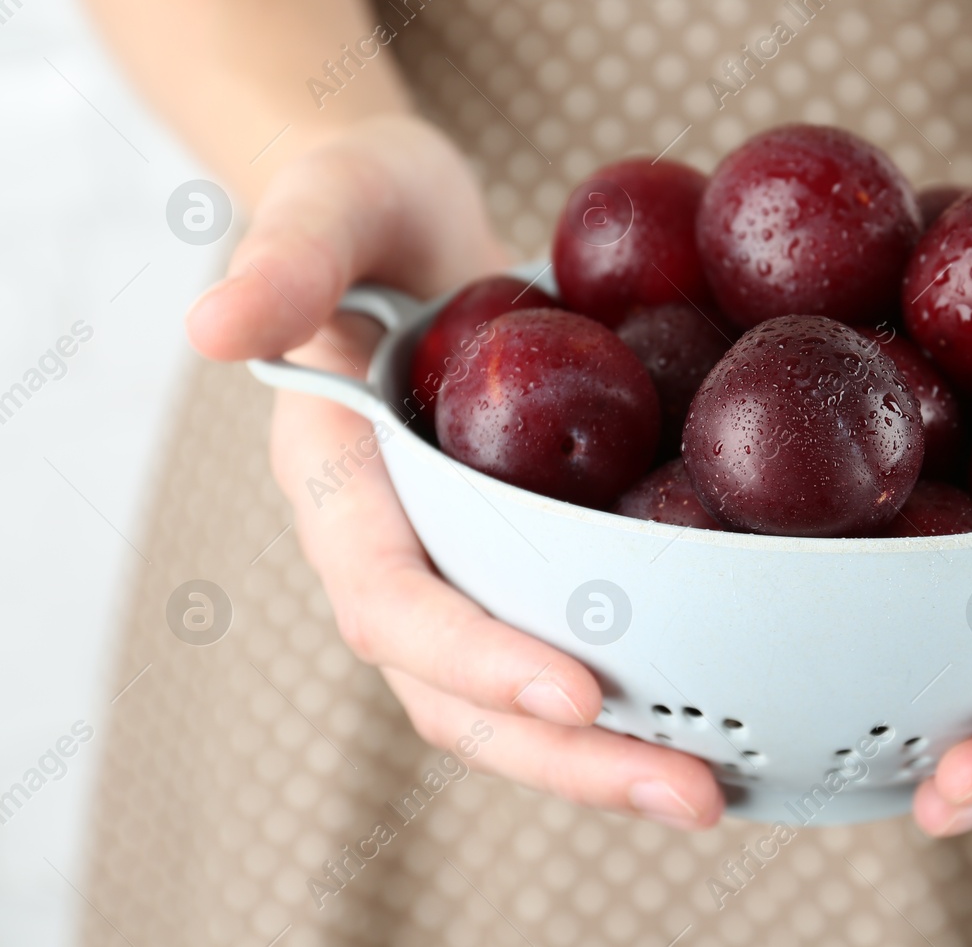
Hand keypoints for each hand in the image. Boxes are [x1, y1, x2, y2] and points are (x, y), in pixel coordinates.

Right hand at [187, 115, 723, 828]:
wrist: (408, 222)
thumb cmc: (358, 203)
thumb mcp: (324, 202)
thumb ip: (282, 257)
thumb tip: (214, 326)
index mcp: (340, 485)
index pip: (392, 601)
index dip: (473, 657)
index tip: (576, 694)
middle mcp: (399, 547)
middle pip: (461, 694)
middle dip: (569, 757)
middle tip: (692, 794)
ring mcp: (465, 560)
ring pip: (519, 699)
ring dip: (612, 758)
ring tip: (719, 789)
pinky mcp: (529, 551)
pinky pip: (575, 640)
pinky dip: (642, 692)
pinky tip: (732, 713)